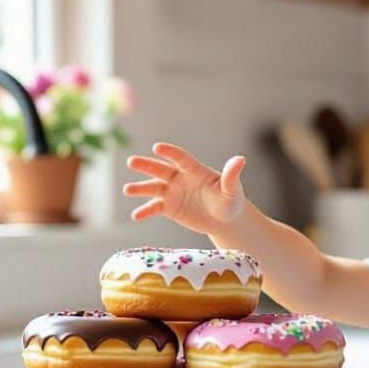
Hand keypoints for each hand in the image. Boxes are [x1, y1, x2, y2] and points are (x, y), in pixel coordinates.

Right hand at [123, 142, 246, 233]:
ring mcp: (173, 193)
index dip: (169, 153)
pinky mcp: (169, 208)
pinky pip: (154, 208)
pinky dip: (145, 211)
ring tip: (128, 190)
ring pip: (153, 188)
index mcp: (195, 170)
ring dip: (140, 188)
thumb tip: (240, 159)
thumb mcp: (232, 190)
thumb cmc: (231, 201)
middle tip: (131, 162)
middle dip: (146, 165)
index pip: (180, 159)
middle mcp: (180, 178)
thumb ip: (232, 176)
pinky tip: (136, 216)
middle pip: (161, 170)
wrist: (224, 220)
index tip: (157, 147)